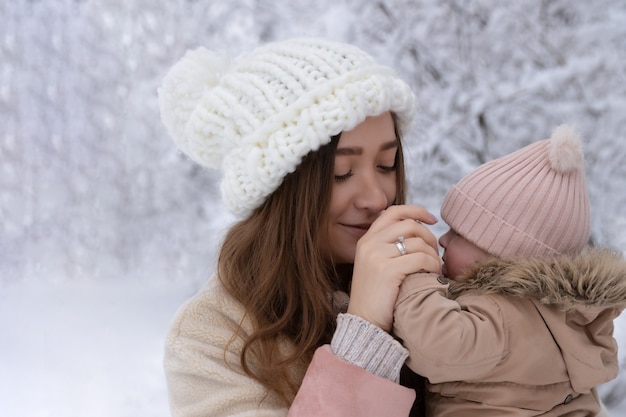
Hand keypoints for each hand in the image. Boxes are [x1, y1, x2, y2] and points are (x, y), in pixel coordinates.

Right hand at [348, 205, 440, 331]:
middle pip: (410, 225)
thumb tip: (415, 229)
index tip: (432, 220)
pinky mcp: (388, 270)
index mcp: (366, 239)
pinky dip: (433, 265)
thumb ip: (388, 246)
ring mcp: (377, 256)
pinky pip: (421, 259)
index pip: (394, 211)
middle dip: (429, 236)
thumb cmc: (376, 296)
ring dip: (433, 255)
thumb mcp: (375, 264)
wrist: (364, 322)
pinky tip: (433, 275)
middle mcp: (370, 244)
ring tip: (435, 268)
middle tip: (435, 253)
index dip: (417, 211)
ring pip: (418, 242)